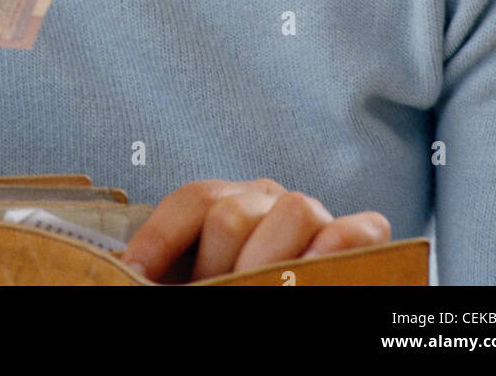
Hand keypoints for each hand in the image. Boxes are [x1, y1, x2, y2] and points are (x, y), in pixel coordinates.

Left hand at [120, 179, 391, 281]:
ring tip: (261, 291)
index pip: (194, 199)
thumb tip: (131, 274)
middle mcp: (272, 199)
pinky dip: (335, 250)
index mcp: (231, 201)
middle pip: (234, 212)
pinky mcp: (363, 234)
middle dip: (218, 267)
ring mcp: (318, 215)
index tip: (134, 274)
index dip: (159, 238)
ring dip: (268, 262)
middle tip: (217, 297)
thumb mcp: (206, 277)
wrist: (295, 288)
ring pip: (294, 210)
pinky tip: (315, 275)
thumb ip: (179, 274)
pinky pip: (352, 230)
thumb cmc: (240, 286)